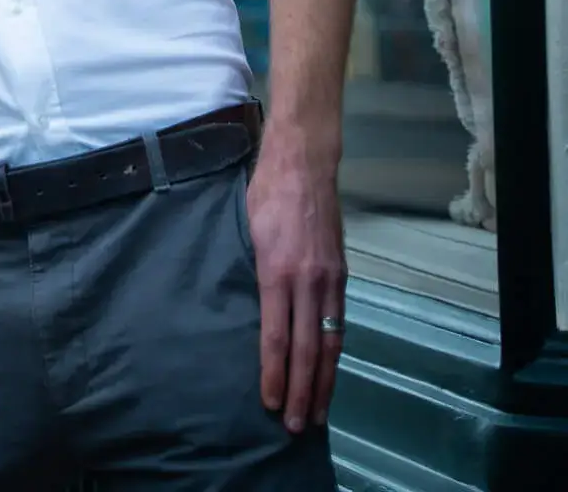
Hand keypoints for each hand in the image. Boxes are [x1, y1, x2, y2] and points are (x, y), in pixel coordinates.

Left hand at [244, 132, 346, 433]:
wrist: (304, 164)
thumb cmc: (267, 194)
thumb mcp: (248, 232)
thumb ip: (255, 274)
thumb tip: (255, 311)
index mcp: (278, 271)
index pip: (277, 336)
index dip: (275, 373)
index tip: (271, 402)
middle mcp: (308, 281)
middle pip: (307, 349)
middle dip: (303, 391)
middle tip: (297, 426)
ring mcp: (329, 279)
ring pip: (329, 342)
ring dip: (325, 381)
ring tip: (319, 412)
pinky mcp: (341, 274)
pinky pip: (339, 322)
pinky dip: (335, 352)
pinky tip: (329, 371)